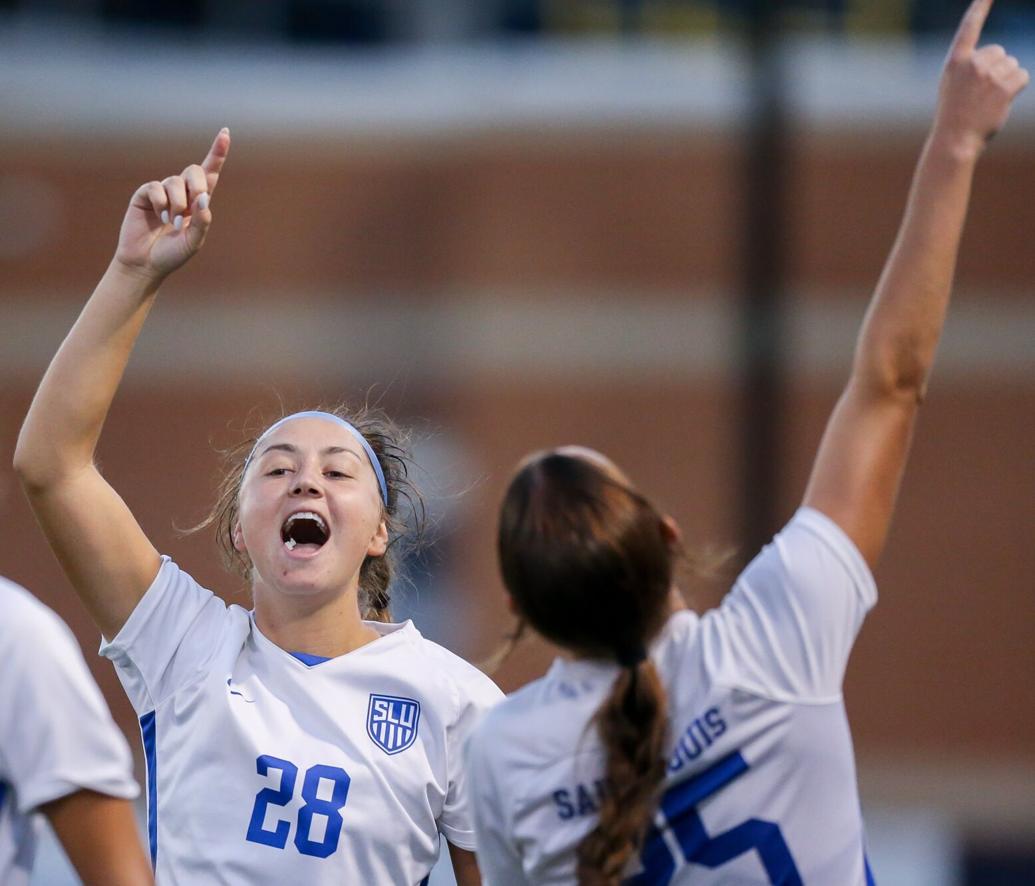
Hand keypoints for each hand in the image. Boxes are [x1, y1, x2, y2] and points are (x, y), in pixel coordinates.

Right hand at [114, 128, 230, 278]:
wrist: (145, 264)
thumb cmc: (172, 254)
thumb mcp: (193, 241)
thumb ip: (202, 221)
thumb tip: (204, 198)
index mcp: (198, 203)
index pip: (210, 173)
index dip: (218, 153)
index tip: (226, 132)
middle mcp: (181, 193)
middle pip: (194, 171)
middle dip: (197, 185)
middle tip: (194, 205)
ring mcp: (162, 192)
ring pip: (175, 182)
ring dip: (177, 204)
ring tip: (172, 223)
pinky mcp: (144, 195)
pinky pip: (155, 188)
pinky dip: (160, 203)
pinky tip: (160, 217)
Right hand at [933, 0, 1028, 157]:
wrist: (954, 140)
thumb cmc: (954, 116)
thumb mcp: (954, 86)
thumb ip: (971, 67)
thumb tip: (1002, 60)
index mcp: (955, 62)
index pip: (969, 28)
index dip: (979, 7)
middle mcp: (972, 63)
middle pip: (999, 52)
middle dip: (997, 69)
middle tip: (982, 94)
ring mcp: (988, 74)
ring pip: (1012, 64)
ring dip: (1006, 81)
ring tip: (989, 101)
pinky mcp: (1004, 86)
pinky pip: (1021, 76)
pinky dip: (1016, 88)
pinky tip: (1001, 102)